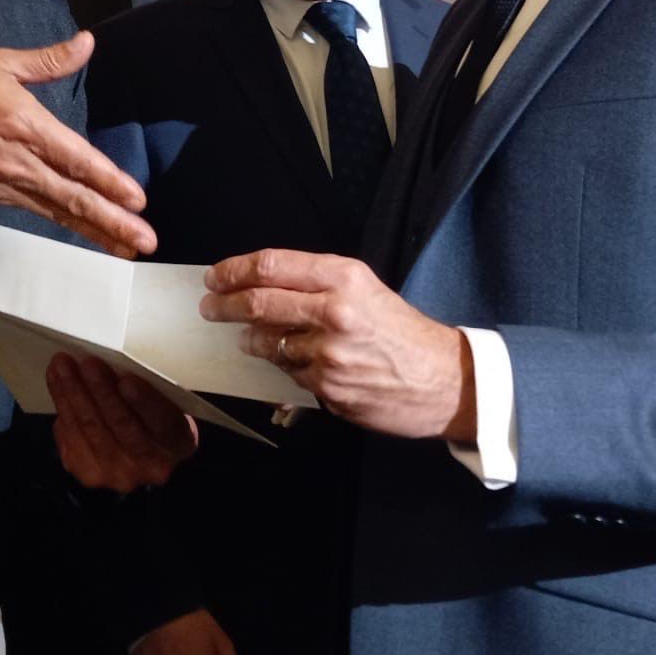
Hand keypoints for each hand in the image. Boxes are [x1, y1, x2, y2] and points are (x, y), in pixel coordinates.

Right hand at [0, 33, 155, 256]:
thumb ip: (48, 60)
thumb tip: (87, 43)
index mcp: (24, 125)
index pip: (75, 159)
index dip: (108, 181)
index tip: (138, 200)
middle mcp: (19, 163)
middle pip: (73, 197)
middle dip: (112, 221)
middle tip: (146, 241)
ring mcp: (5, 185)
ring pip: (58, 212)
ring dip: (95, 231)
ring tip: (128, 247)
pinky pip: (38, 211)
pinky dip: (66, 223)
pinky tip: (87, 231)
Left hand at [47, 353, 195, 492]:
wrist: (137, 455)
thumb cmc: (153, 416)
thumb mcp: (166, 403)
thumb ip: (152, 389)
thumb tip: (118, 362)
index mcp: (178, 444)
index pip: (164, 424)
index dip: (145, 403)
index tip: (127, 381)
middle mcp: (150, 466)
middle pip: (122, 426)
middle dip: (101, 391)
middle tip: (88, 363)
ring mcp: (117, 474)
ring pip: (91, 430)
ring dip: (74, 393)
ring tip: (63, 365)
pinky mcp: (88, 472)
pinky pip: (71, 436)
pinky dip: (63, 404)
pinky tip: (57, 381)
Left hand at [202, 250, 472, 440]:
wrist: (445, 380)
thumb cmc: (404, 332)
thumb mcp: (367, 289)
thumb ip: (317, 284)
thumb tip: (262, 285)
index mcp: (344, 278)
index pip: (271, 266)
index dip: (234, 270)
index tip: (216, 276)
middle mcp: (334, 311)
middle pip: (258, 303)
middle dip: (224, 305)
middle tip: (210, 306)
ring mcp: (328, 354)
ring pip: (267, 344)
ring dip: (252, 341)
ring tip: (248, 337)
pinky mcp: (328, 388)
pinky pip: (290, 375)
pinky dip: (287, 367)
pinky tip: (300, 363)